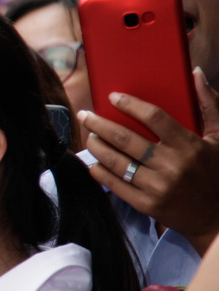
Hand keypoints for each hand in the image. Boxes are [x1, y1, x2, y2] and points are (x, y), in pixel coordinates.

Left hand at [79, 72, 218, 253]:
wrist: (215, 217)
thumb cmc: (215, 172)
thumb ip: (209, 105)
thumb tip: (196, 73)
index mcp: (189, 146)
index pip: (154, 117)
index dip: (130, 105)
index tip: (112, 97)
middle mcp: (172, 166)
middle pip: (126, 139)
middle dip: (99, 124)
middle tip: (85, 115)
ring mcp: (158, 187)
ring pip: (116, 162)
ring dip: (96, 146)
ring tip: (87, 135)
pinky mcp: (146, 205)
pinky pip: (115, 184)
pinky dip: (99, 171)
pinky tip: (92, 161)